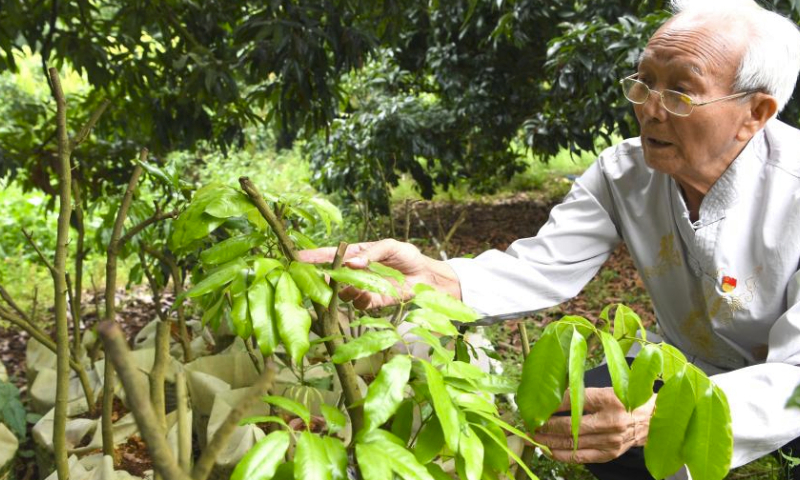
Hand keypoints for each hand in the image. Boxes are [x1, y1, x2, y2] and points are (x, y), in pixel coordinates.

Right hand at [297, 239, 461, 309]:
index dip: (313, 257)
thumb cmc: (407, 256)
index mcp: (356, 255)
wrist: (426, 276)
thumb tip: (351, 263)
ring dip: (343, 290)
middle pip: (330, 277)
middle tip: (318, 279)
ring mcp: (362, 288)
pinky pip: (357, 304)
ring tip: (352, 285)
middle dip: (321, 278)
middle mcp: (354, 273)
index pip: (330, 255)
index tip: (296, 257)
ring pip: (341, 293)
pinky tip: (366, 294)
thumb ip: (371, 254)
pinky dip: (359, 299)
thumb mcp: (390, 246)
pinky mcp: (372, 302)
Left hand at [533, 387, 654, 463]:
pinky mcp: (610, 454)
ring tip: (533, 438)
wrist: (651, 418)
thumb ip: (581, 393)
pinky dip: (561, 455)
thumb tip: (551, 394)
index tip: (536, 406)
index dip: (550, 405)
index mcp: (608, 399)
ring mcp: (611, 440)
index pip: (572, 401)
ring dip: (548, 442)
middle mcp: (611, 421)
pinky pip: (580, 457)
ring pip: (571, 443)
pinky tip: (548, 450)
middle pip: (569, 426)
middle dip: (545, 426)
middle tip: (529, 424)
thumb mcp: (605, 389)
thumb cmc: (624, 400)